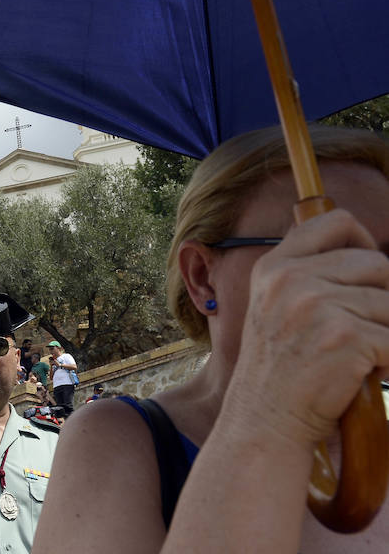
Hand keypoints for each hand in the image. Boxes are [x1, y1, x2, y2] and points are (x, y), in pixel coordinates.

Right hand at [224, 210, 388, 448]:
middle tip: (367, 328)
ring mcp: (317, 306)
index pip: (335, 222)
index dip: (363, 242)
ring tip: (362, 356)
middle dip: (383, 298)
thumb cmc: (280, 367)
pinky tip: (371, 373)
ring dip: (387, 333)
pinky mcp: (346, 336)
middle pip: (376, 264)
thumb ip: (307, 274)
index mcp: (274, 266)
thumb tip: (369, 254)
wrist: (266, 419)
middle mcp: (292, 279)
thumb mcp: (275, 307)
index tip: (366, 274)